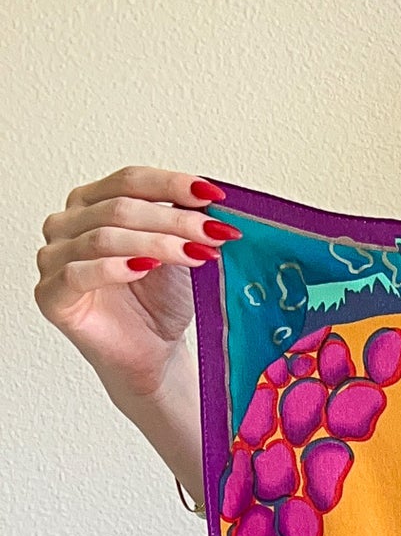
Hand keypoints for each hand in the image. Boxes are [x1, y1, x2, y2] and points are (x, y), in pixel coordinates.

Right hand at [34, 165, 237, 400]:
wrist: (151, 355)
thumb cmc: (158, 304)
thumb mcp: (180, 256)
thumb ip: (186, 227)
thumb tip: (216, 203)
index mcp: (93, 204)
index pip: (129, 180)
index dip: (170, 183)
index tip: (211, 193)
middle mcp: (68, 223)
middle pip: (120, 208)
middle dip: (173, 220)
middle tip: (213, 232)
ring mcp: (54, 257)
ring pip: (104, 237)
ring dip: (155, 243)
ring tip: (195, 254)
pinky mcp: (51, 295)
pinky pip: (79, 273)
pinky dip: (114, 268)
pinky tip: (145, 268)